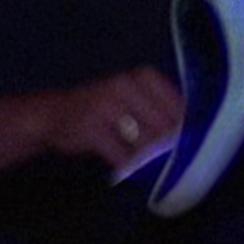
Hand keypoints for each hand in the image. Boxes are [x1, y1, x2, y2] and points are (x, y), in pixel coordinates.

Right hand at [46, 67, 183, 169]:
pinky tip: (129, 167)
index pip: (177, 105)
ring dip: (150, 158)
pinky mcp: (92, 129)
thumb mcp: (131, 97)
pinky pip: (121, 154)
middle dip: (169, 146)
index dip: (184, 128)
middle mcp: (124, 86)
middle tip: (171, 160)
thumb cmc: (101, 107)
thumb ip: (159, 110)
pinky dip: (129, 165)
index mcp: (141, 77)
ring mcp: (106, 107)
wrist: (54, 114)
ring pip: (144, 141)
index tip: (188, 143)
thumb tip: (189, 134)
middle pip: (162, 125)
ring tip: (150, 164)